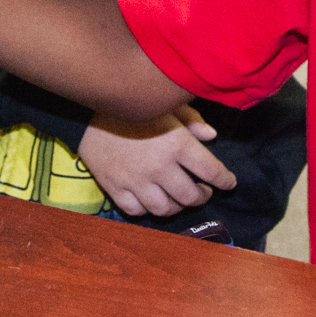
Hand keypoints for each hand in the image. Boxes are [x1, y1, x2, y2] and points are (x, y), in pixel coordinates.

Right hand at [75, 104, 234, 217]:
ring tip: (180, 198)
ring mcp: (136, 182)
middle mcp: (159, 168)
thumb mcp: (166, 106)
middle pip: (191, 196)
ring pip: (166, 209)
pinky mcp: (115, 189)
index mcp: (176, 144)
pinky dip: (148, 209)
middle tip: (203, 191)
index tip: (229, 182)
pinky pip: (137, 211)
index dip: (225, 180)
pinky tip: (153, 200)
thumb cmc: (132, 106)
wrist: (86, 111)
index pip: (211, 171)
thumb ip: (192, 120)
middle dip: (203, 196)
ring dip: (178, 207)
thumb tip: (212, 137)